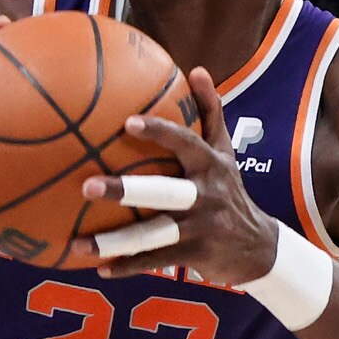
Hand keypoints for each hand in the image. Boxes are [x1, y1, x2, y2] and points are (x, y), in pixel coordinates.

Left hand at [58, 68, 280, 281]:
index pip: (185, 144)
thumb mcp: (225, 152)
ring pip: (152, 234)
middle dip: (126, 190)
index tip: (127, 122)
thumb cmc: (229, 190)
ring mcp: (199, 228)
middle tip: (87, 187)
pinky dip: (127, 266)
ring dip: (115, 240)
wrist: (258, 247)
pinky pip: (155, 261)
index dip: (159, 133)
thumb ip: (211, 112)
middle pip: (163, 192)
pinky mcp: (195, 255)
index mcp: (209, 166)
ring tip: (80, 244)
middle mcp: (205, 195)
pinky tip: (98, 268)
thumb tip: (197, 69)